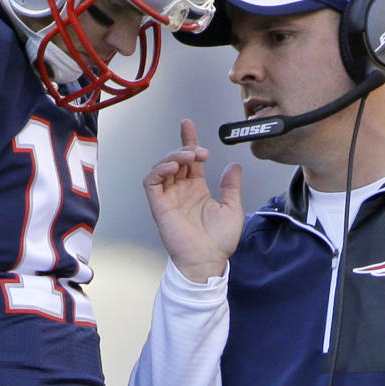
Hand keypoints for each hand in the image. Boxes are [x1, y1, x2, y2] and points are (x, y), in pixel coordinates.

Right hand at [143, 119, 243, 282]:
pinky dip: (159, 170)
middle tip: (199, 151)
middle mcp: (181, 191)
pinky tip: (173, 167)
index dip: (188, 140)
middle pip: (176, 159)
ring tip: (188, 158)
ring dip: (174, 156)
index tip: (188, 124)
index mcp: (196, 190)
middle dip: (185, 148)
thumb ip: (231, 186)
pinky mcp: (159, 205)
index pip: (190, 160)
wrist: (208, 260)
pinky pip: (151, 182)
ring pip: (162, 166)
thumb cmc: (219, 242)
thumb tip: (233, 165)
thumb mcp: (232, 208)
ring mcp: (169, 197)